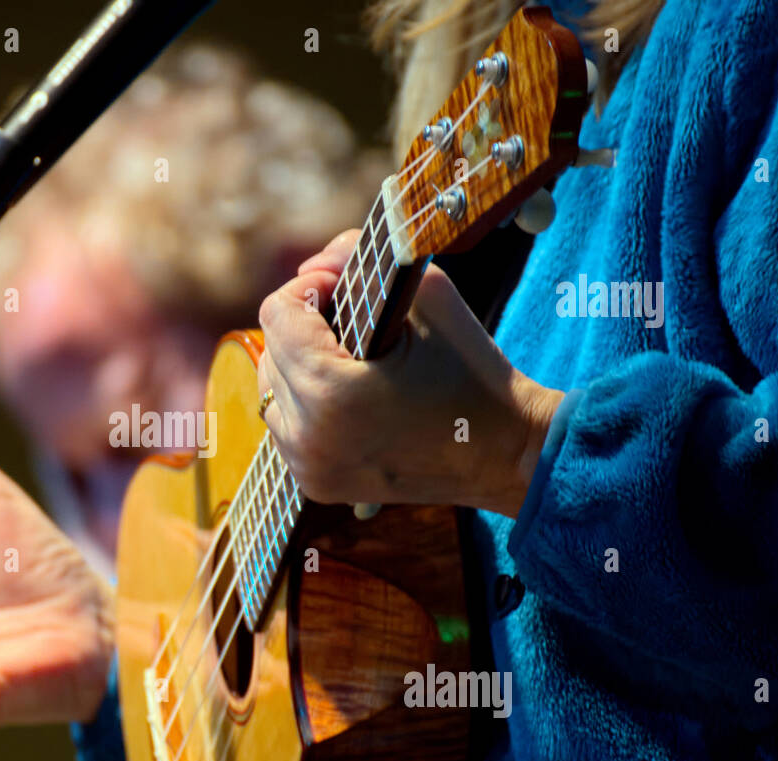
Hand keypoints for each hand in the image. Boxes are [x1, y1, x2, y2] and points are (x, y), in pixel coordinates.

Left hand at [256, 230, 562, 516]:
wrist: (507, 453)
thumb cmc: (473, 371)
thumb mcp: (428, 294)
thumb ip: (362, 258)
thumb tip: (313, 264)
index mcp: (330, 392)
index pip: (277, 314)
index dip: (311, 287)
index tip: (346, 287)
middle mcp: (309, 438)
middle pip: (270, 352)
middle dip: (305, 328)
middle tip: (356, 325)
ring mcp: (310, 468)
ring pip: (272, 392)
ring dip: (300, 367)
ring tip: (352, 361)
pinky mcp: (318, 485)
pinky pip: (287, 428)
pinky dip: (307, 406)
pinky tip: (350, 398)